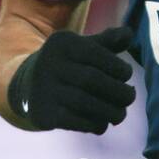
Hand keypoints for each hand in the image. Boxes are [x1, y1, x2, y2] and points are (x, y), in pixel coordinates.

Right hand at [7, 26, 136, 133]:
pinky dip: (94, 124)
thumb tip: (129, 34)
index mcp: (62, 43)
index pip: (96, 54)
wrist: (28, 87)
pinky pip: (74, 121)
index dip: (118, 67)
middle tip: (129, 97)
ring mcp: (44, 90)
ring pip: (84, 103)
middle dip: (118, 91)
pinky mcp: (43, 113)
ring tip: (120, 114)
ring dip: (110, 111)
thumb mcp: (84, 47)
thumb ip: (108, 41)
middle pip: (92, 79)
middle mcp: (49, 63)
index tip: (127, 75)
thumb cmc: (68, 65)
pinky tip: (102, 123)